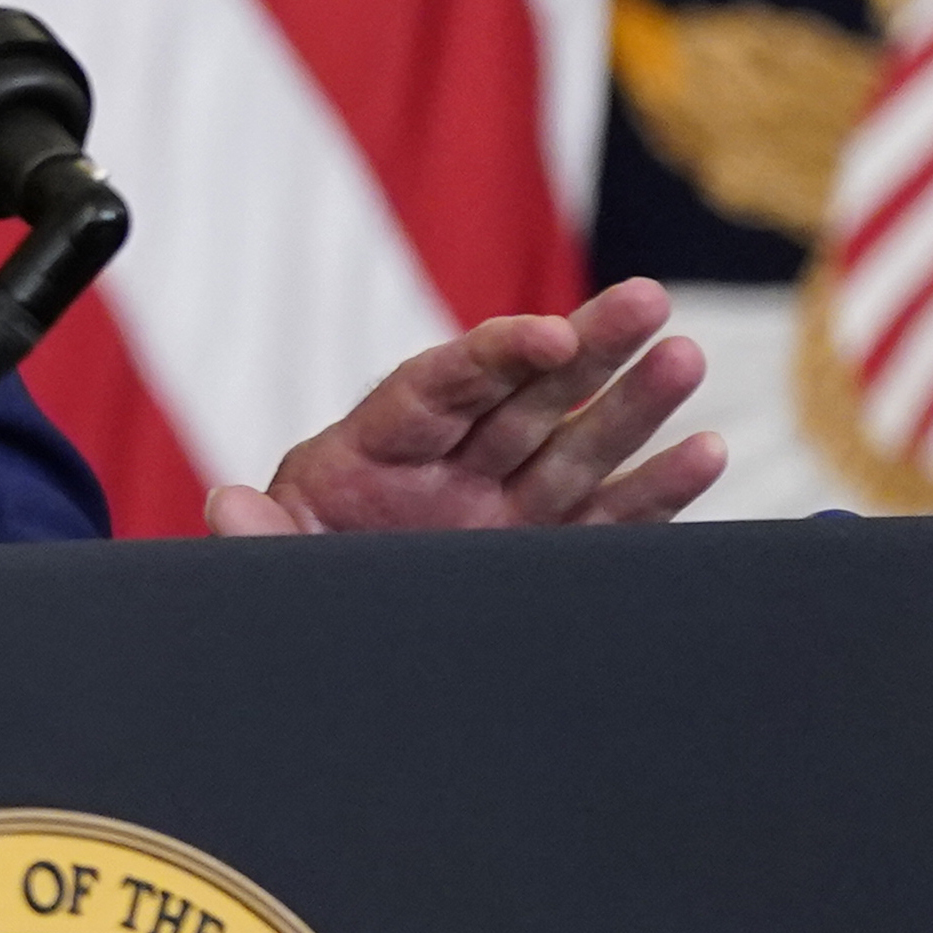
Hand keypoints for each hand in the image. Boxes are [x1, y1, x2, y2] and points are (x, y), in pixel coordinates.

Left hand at [202, 277, 723, 538]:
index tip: (548, 333)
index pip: (442, 386)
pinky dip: (653, 491)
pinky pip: (604, 522)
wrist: (321, 634)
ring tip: (686, 354)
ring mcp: (501, 511)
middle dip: (587, 348)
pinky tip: (705, 452)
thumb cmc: (291, 576)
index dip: (496, 355)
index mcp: (376, 450)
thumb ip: (256, 536)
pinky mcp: (540, 555)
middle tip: (647, 298)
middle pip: (524, 396)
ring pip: (576, 447)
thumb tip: (227, 502)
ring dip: (633, 404)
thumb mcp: (266, 557)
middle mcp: (450, 467)